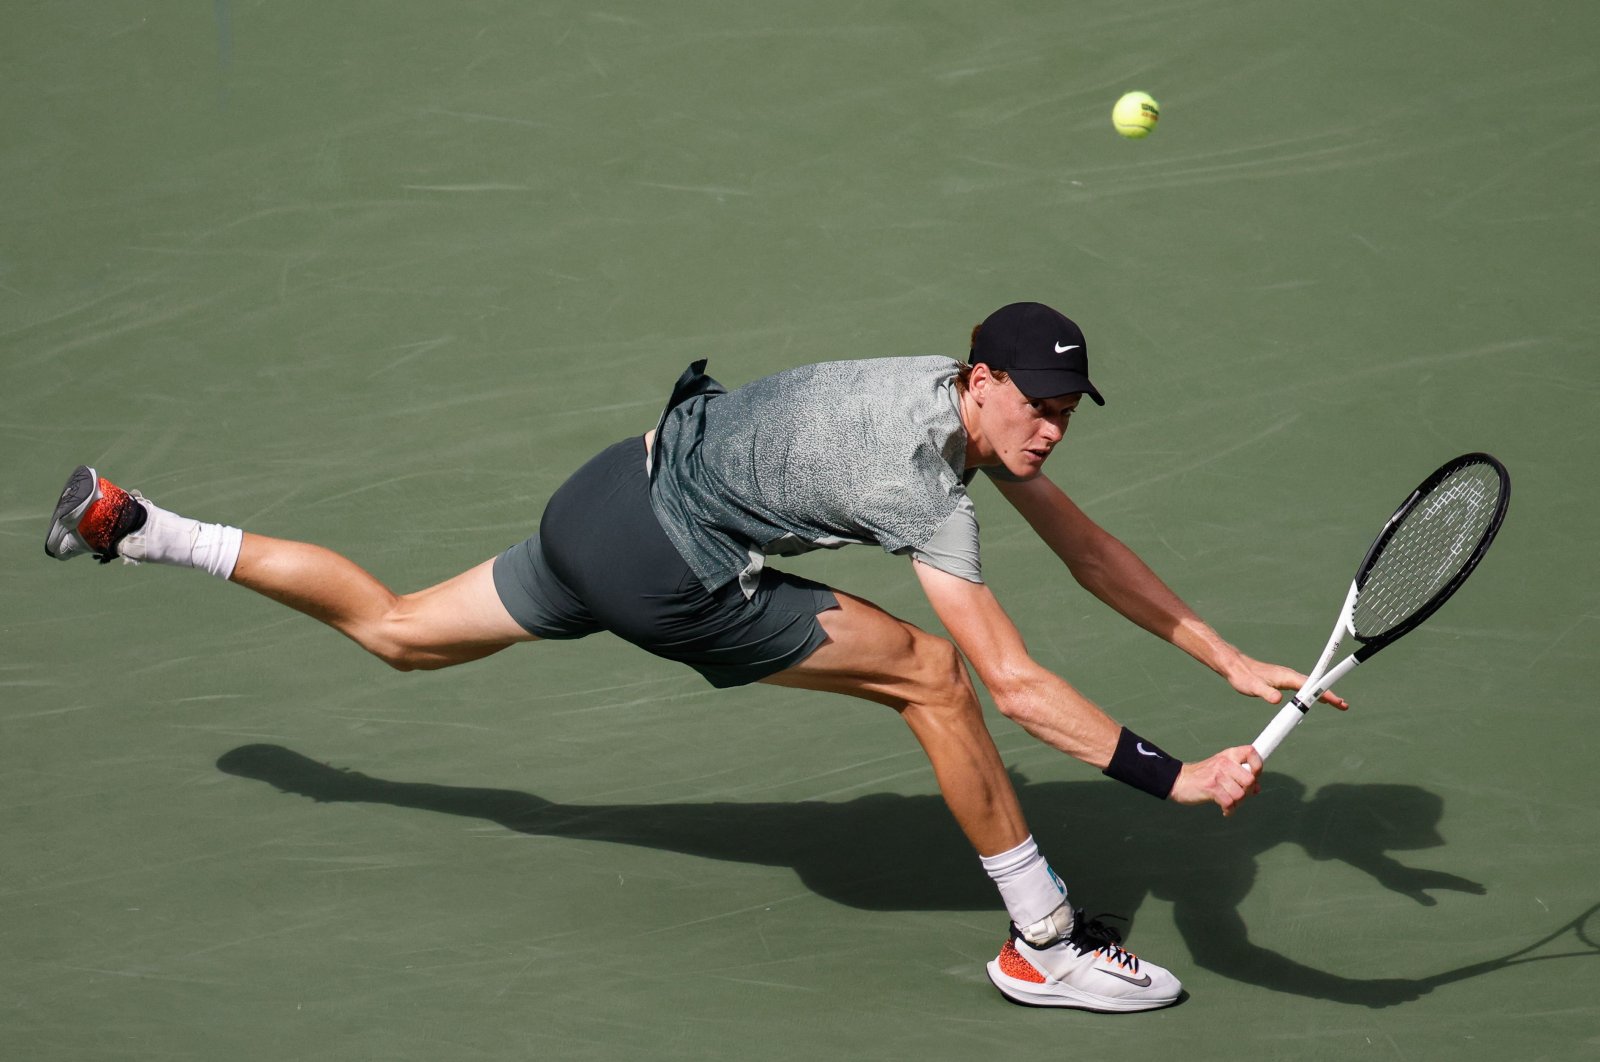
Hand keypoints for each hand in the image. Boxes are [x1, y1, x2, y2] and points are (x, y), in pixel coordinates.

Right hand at [1169, 745, 1262, 815]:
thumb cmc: (1202, 775)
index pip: (1252, 752)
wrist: (1179, 780)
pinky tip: (1225, 809)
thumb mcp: (1222, 768)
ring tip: (1229, 802)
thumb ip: (1239, 775)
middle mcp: (1224, 762)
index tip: (1254, 776)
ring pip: (1240, 794)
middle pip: (1250, 779)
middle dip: (1248, 791)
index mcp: (1229, 755)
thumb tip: (1257, 788)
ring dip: (1237, 803)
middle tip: (1239, 794)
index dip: (1258, 766)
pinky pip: (1229, 803)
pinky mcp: (1211, 788)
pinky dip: (1229, 810)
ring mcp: (1217, 775)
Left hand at [1223, 652, 1348, 710]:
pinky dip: (1312, 694)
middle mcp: (1290, 676)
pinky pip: (1302, 689)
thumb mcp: (1253, 687)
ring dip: (1323, 695)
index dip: (1325, 693)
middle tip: (1344, 706)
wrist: (1234, 667)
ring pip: (1310, 687)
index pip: (1311, 685)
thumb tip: (1277, 700)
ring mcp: (1287, 678)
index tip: (1337, 700)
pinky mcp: (1283, 682)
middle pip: (1315, 686)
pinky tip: (1314, 700)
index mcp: (1287, 676)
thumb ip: (1266, 693)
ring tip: (1336, 704)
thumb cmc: (1243, 676)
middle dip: (1330, 695)